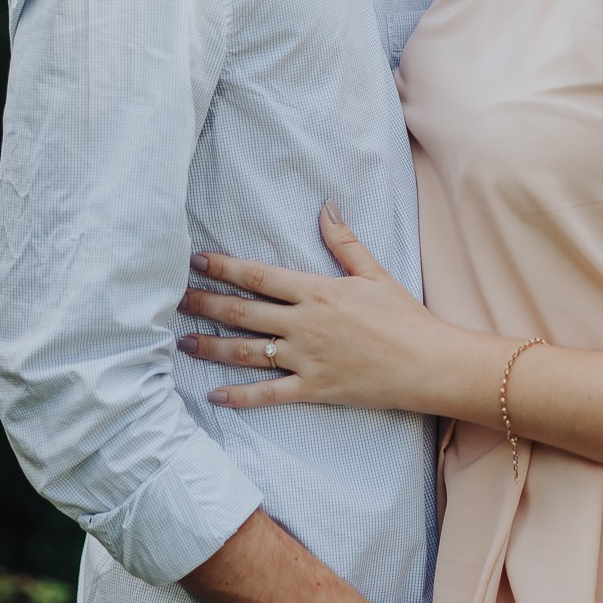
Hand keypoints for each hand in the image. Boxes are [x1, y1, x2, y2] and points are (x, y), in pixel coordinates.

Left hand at [179, 204, 454, 412]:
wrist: (427, 363)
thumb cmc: (403, 317)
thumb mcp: (373, 273)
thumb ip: (343, 241)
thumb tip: (326, 205)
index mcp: (317, 292)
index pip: (259, 276)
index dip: (225, 267)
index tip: (197, 261)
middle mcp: (304, 325)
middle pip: (244, 312)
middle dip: (206, 304)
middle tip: (175, 299)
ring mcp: (306, 359)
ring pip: (248, 352)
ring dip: (212, 346)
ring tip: (184, 341)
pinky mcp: (314, 389)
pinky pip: (269, 394)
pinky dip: (240, 397)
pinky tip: (214, 395)